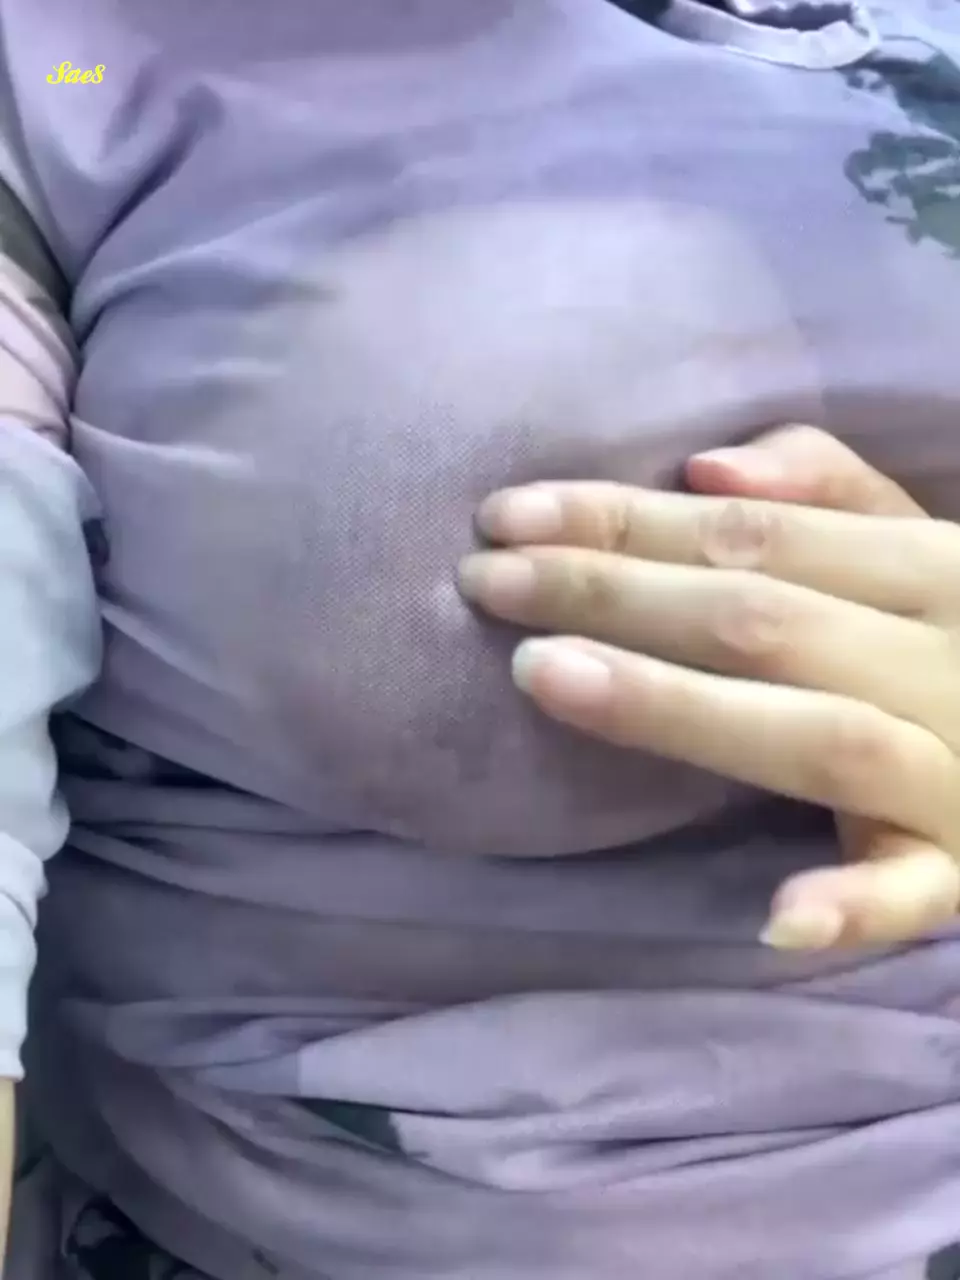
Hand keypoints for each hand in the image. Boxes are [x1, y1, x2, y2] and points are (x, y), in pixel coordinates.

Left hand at [458, 427, 959, 949]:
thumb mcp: (924, 549)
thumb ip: (830, 493)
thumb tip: (709, 463)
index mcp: (932, 567)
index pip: (752, 533)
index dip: (624, 520)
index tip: (504, 516)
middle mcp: (946, 659)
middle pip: (758, 619)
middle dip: (612, 593)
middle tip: (482, 581)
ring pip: (816, 735)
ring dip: (680, 707)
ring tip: (542, 677)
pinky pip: (920, 892)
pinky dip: (857, 903)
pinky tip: (776, 919)